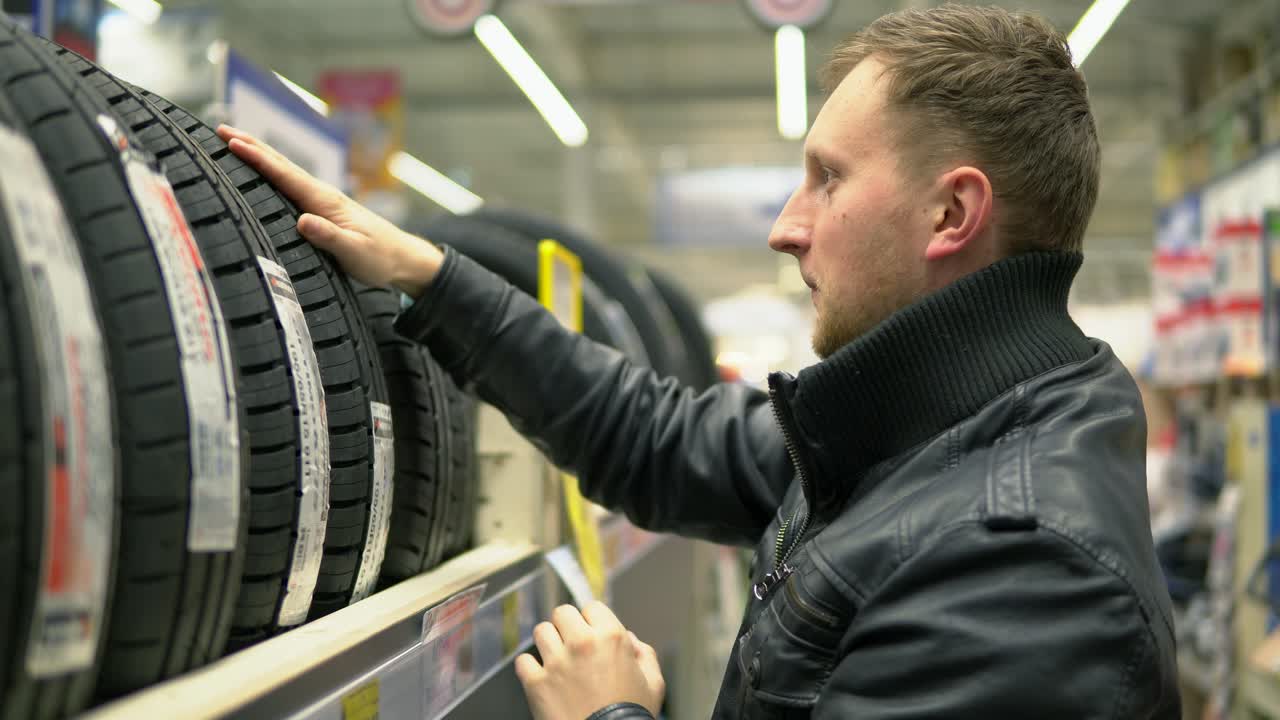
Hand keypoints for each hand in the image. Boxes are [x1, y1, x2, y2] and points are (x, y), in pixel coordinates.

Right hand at [215, 125, 444, 297]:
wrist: (402, 259)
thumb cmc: (380, 258)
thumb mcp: (355, 253)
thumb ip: (330, 238)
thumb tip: (303, 222)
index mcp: (325, 201)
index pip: (285, 175)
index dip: (257, 158)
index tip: (232, 142)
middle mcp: (322, 195)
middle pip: (281, 165)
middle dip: (252, 147)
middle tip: (221, 130)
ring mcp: (322, 201)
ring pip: (285, 173)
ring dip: (260, 157)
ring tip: (234, 143)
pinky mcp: (323, 211)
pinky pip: (290, 187)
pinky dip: (273, 175)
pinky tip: (263, 175)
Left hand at [515, 602, 664, 719]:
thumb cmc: (631, 717)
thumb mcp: (653, 684)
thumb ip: (645, 655)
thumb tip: (631, 641)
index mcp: (611, 637)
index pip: (592, 607)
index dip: (593, 622)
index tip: (592, 634)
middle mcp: (581, 643)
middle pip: (562, 613)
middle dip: (567, 627)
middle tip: (572, 644)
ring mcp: (556, 662)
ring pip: (541, 631)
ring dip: (548, 643)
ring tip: (556, 660)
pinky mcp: (536, 683)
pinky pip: (523, 661)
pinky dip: (529, 668)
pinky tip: (541, 678)